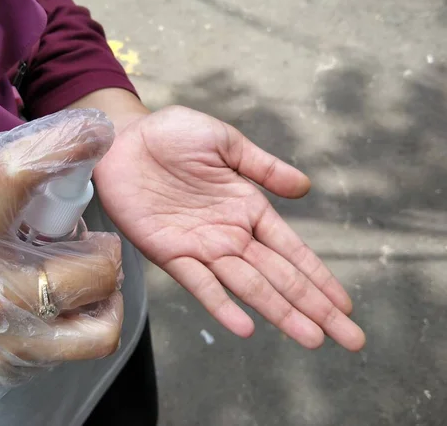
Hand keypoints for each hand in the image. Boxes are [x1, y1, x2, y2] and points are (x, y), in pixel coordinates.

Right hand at [0, 110, 122, 421]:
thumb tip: (39, 187)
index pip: (17, 177)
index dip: (63, 145)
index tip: (94, 132)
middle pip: (94, 265)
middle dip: (102, 248)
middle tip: (86, 243)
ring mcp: (12, 335)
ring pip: (102, 319)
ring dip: (106, 293)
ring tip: (88, 281)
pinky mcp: (20, 364)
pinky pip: (83, 346)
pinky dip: (91, 323)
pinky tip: (70, 309)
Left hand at [94, 105, 364, 350]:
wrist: (124, 139)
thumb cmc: (173, 135)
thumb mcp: (226, 142)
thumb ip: (263, 166)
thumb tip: (306, 188)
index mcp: (248, 208)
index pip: (293, 251)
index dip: (319, 278)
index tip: (346, 305)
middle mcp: (230, 234)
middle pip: (280, 277)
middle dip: (315, 307)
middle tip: (350, 339)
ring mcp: (202, 247)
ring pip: (249, 287)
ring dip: (280, 313)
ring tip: (312, 338)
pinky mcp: (169, 252)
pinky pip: (199, 283)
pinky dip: (221, 304)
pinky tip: (245, 326)